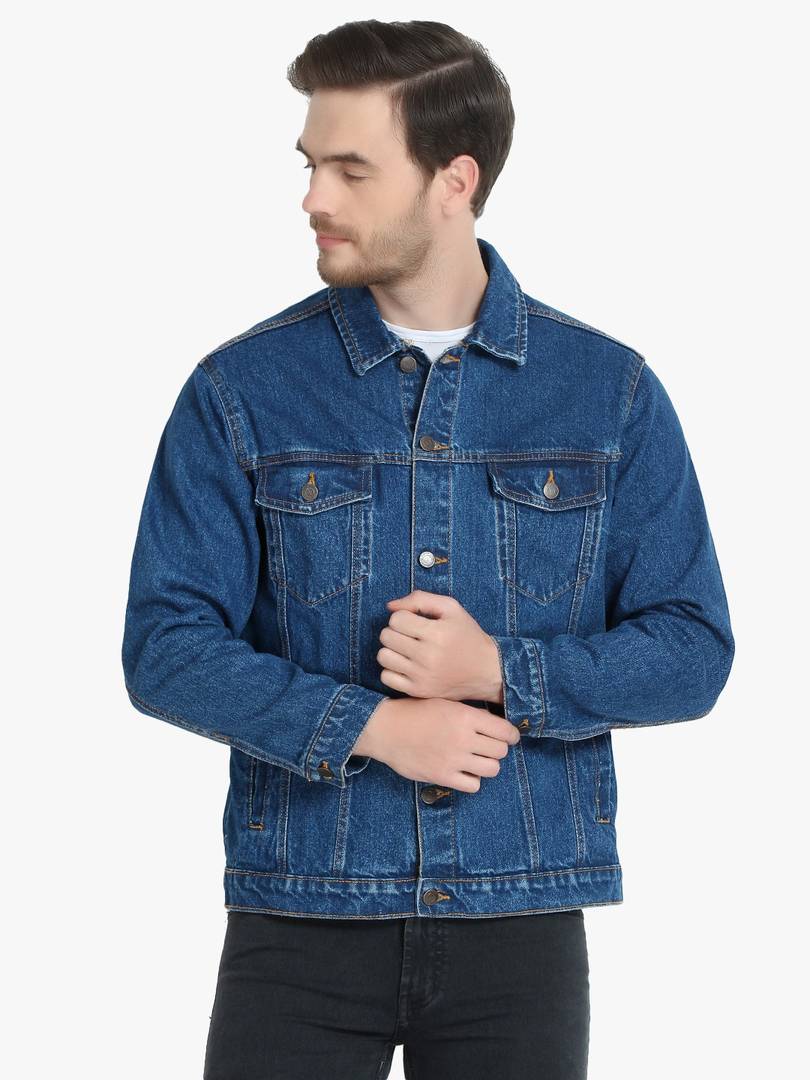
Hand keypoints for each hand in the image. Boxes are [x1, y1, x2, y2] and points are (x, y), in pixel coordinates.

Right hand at [356, 696, 518, 792]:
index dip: (511, 735)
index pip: (505, 731)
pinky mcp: (443, 776)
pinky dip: (472, 780)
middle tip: (490, 747)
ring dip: (488, 765)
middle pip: (501, 751)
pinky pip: (473, 785)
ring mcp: (453, 759)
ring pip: (492, 769)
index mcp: (466, 716)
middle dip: (498, 749)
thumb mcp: (446, 703)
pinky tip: (464, 771)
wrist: (386, 728)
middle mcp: (463, 738)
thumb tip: (496, 725)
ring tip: (478, 760)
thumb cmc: (416, 712)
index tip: (509, 737)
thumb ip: (471, 715)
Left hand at [377, 590, 503, 703]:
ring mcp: (422, 677)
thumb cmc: (467, 635)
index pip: (396, 619)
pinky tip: (407, 665)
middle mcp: (428, 656)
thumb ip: (419, 599)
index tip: (416, 622)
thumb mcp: (451, 608)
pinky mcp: (418, 691)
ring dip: (392, 650)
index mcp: (437, 633)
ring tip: (407, 649)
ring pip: (383, 657)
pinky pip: (386, 677)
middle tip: (411, 635)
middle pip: (386, 637)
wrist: (487, 671)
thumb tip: (389, 606)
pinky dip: (392, 669)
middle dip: (396, 631)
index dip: (404, 617)